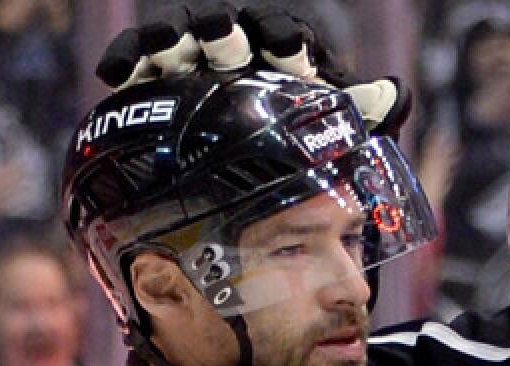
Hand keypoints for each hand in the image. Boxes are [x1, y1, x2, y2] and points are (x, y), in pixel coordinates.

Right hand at [95, 2, 410, 136]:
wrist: (267, 190)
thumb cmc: (310, 154)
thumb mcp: (344, 137)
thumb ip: (367, 113)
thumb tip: (396, 93)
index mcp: (285, 62)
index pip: (284, 36)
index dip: (284, 37)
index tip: (287, 49)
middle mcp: (240, 58)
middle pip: (227, 33)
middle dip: (222, 30)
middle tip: (221, 33)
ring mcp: (199, 72)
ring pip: (180, 43)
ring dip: (167, 41)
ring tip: (160, 52)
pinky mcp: (164, 91)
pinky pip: (141, 70)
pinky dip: (127, 65)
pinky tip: (113, 77)